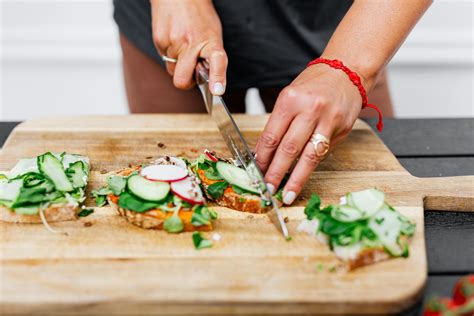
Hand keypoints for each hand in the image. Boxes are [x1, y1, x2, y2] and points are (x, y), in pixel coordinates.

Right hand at [150, 0, 226, 94]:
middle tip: (192, 70)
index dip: (217, 77)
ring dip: (178, 65)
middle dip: (186, 81)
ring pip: (172, 70)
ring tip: (184, 46)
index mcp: (211, 41)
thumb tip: (208, 81)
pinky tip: (175, 39)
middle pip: (182, 80)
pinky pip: (163, 58)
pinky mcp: (159, 40)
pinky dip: (170, 54)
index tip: (217, 90)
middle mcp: (191, 43)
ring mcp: (173, 43)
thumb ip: (211, 58)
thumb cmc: (199, 16)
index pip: (217, 61)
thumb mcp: (213, 35)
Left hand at [255, 63, 364, 203]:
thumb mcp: (289, 97)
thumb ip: (279, 124)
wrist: (346, 72)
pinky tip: (302, 176)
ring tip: (287, 194)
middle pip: (289, 148)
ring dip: (296, 179)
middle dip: (276, 172)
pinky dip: (311, 166)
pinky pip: (323, 152)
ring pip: (309, 157)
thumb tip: (265, 154)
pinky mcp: (343, 130)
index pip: (272, 135)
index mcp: (291, 100)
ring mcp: (329, 121)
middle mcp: (310, 110)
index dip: (263, 158)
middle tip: (267, 189)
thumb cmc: (313, 85)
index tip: (256, 172)